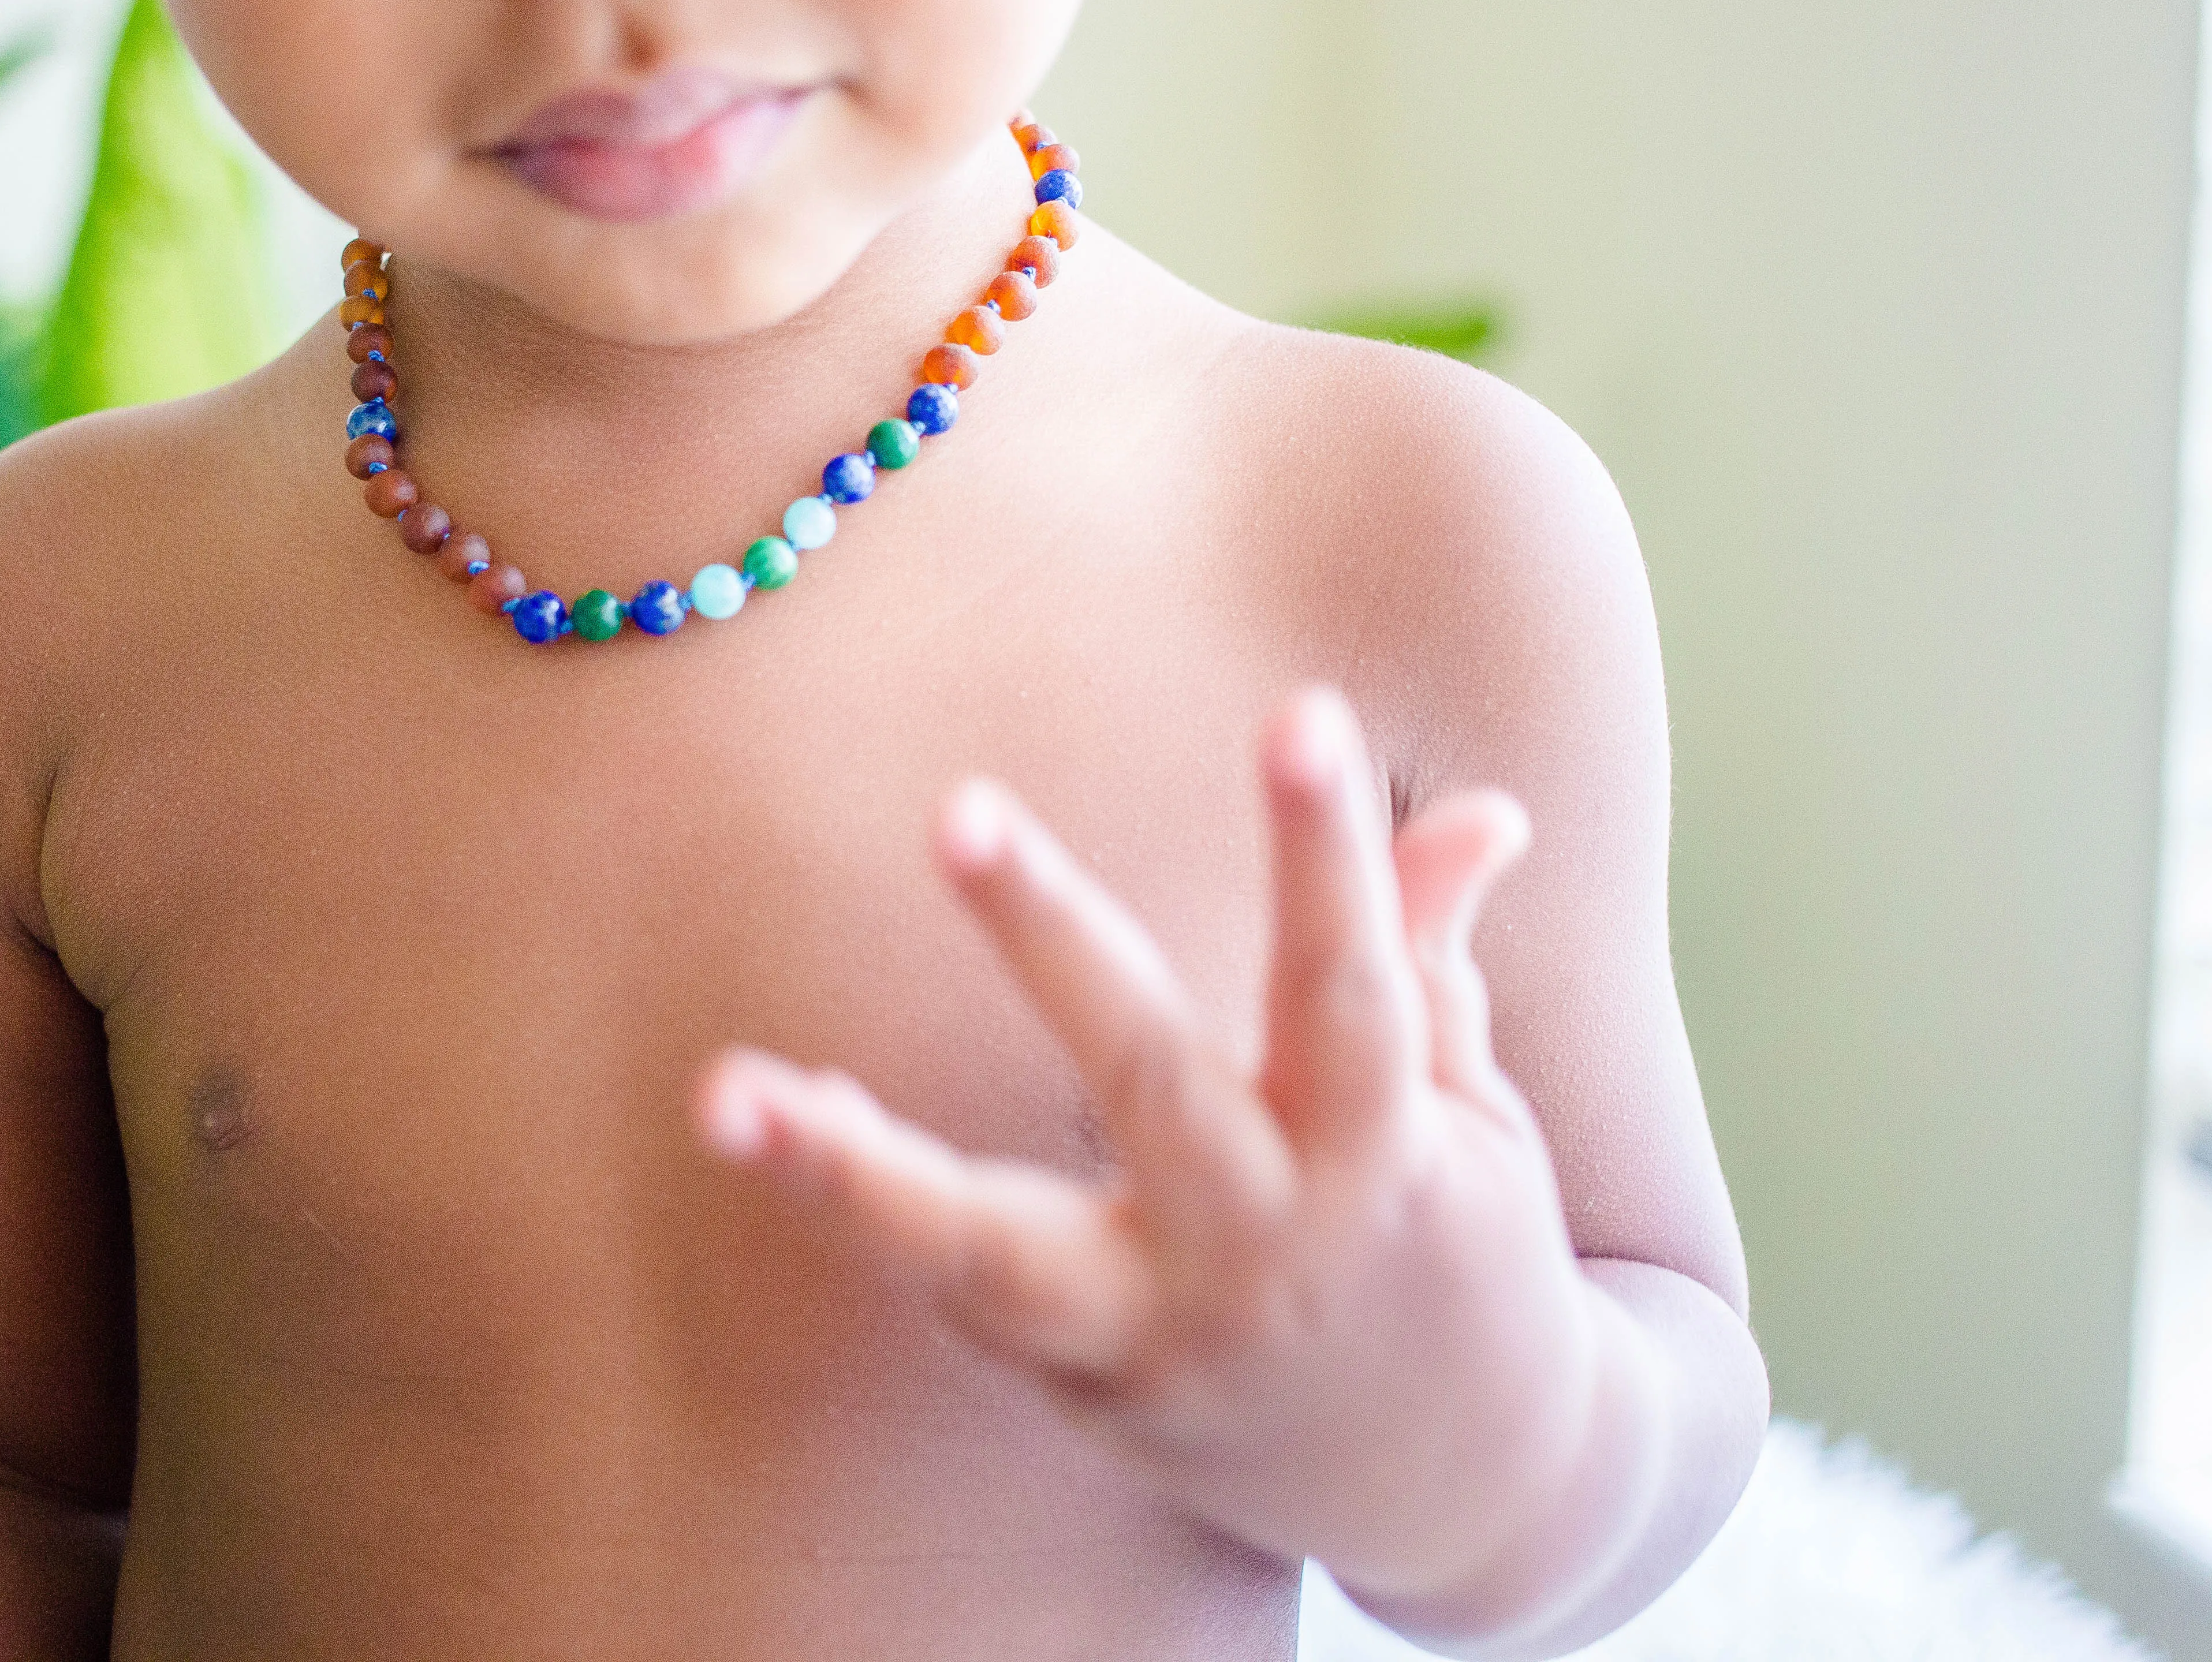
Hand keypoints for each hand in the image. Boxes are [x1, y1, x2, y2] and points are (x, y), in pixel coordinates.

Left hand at [695, 687, 1600, 1603]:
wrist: (1470, 1497)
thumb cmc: (1454, 1255)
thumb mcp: (1472, 1118)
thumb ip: (1432, 960)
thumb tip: (1482, 813)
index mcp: (1384, 1153)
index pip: (1352, 979)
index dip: (1330, 848)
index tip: (1303, 713)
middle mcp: (1266, 1240)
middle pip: (1151, 1076)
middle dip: (1054, 938)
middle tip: (962, 811)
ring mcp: (1166, 1325)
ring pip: (996, 1247)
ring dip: (856, 1172)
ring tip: (729, 1092)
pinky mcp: (1089, 1384)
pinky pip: (964, 1284)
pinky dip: (868, 1195)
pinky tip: (781, 1114)